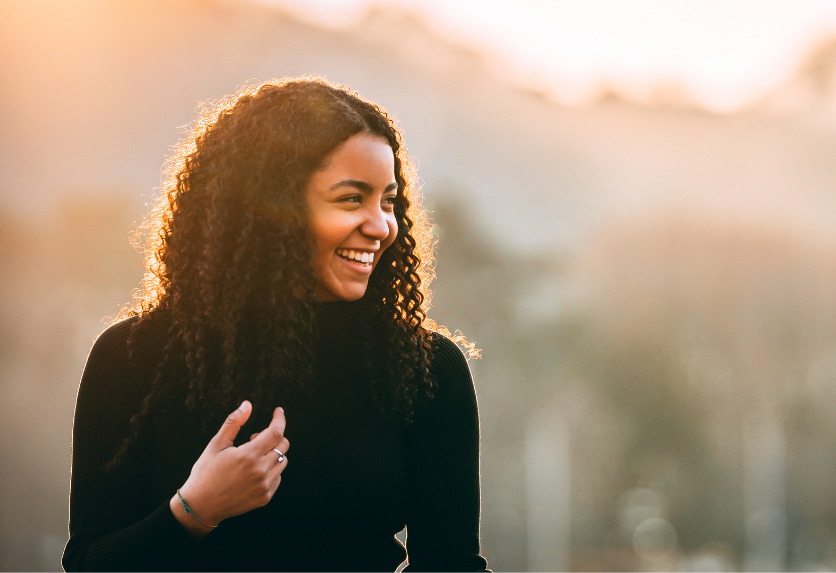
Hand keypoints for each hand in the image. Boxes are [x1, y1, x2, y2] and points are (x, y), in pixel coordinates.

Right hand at [169, 401, 289, 537]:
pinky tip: (253, 471)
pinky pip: (278, 477)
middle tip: (253, 439)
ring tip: (252, 456)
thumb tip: (247, 404)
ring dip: (273, 453)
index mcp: (248, 455)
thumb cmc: (206, 472)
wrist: (201, 506)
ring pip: (282, 461)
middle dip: (273, 436)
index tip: (278, 411)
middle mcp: (260, 471)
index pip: (276, 432)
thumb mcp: (216, 444)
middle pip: (283, 445)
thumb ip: (234, 422)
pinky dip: (271, 469)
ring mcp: (264, 486)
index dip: (279, 419)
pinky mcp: (265, 497)